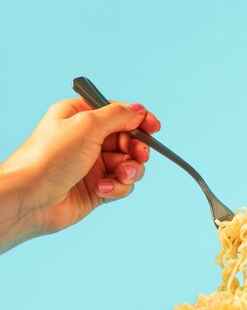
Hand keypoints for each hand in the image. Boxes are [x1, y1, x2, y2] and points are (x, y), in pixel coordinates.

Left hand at [0, 99, 159, 251]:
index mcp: (80, 117)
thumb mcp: (87, 126)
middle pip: (129, 140)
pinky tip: (103, 189)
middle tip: (138, 156)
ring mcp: (93, 164)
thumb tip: (139, 110)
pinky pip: (122, 184)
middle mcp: (87, 139)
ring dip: (130, 170)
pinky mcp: (97, 187)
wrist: (29, 199)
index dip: (139, 120)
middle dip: (136, 149)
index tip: (154, 128)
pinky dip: (118, 187)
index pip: (119, 113)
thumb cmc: (48, 158)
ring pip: (130, 164)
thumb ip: (118, 115)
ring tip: (120, 175)